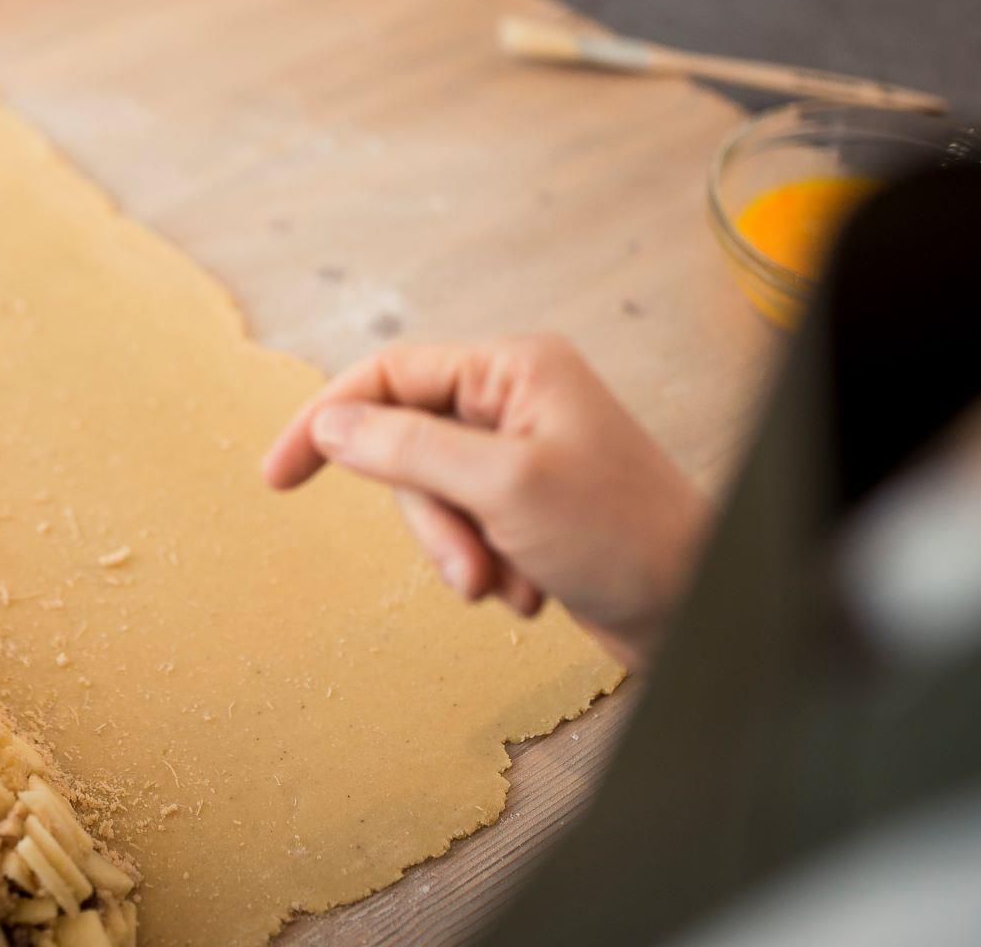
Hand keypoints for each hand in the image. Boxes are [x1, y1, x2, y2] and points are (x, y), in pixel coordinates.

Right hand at [262, 335, 707, 666]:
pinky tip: (532, 589)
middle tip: (466, 570)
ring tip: (505, 586)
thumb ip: (406, 448)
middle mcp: (517, 401)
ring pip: (433, 496)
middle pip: (407, 445)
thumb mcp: (502, 488)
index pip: (389, 374)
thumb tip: (330, 423)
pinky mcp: (531, 505)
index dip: (326, 419)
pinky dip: (486, 566)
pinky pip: (466, 529)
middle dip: (428, 519)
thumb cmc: (625, 537)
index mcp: (514, 368)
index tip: (279, 476)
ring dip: (459, 551)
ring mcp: (524, 454)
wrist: (701, 612)